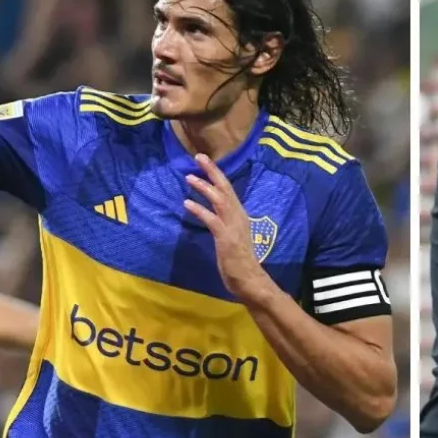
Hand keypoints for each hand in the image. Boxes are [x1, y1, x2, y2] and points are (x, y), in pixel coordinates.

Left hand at [183, 154, 266, 299]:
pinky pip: (212, 219)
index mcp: (240, 216)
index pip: (229, 190)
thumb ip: (225, 224)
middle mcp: (238, 216)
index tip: (206, 161)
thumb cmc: (240, 262)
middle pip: (225, 189)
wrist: (250, 279)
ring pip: (219, 200)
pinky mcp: (226, 237)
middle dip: (213, 172)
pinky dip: (199, 210)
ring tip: (190, 177)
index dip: (217, 175)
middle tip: (199, 157)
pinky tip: (187, 203)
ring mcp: (233, 226)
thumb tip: (215, 215)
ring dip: (204, 187)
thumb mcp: (233, 237)